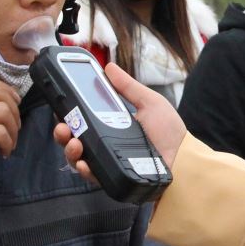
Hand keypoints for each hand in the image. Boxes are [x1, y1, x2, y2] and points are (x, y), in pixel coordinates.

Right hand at [0, 73, 21, 208]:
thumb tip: (1, 96)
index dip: (2, 86)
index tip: (12, 100)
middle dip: (13, 106)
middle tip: (15, 123)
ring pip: (2, 110)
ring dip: (13, 126)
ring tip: (10, 139)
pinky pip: (1, 132)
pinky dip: (8, 142)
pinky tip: (4, 151)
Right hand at [52, 63, 184, 183]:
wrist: (183, 158)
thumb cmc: (169, 132)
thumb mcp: (149, 102)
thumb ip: (128, 86)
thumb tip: (109, 67)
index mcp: (111, 125)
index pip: (82, 120)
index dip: (68, 115)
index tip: (61, 108)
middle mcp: (105, 144)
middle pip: (74, 139)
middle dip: (62, 133)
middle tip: (62, 127)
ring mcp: (108, 162)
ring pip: (78, 159)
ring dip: (69, 150)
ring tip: (74, 143)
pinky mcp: (113, 178)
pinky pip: (93, 176)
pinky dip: (85, 169)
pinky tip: (84, 163)